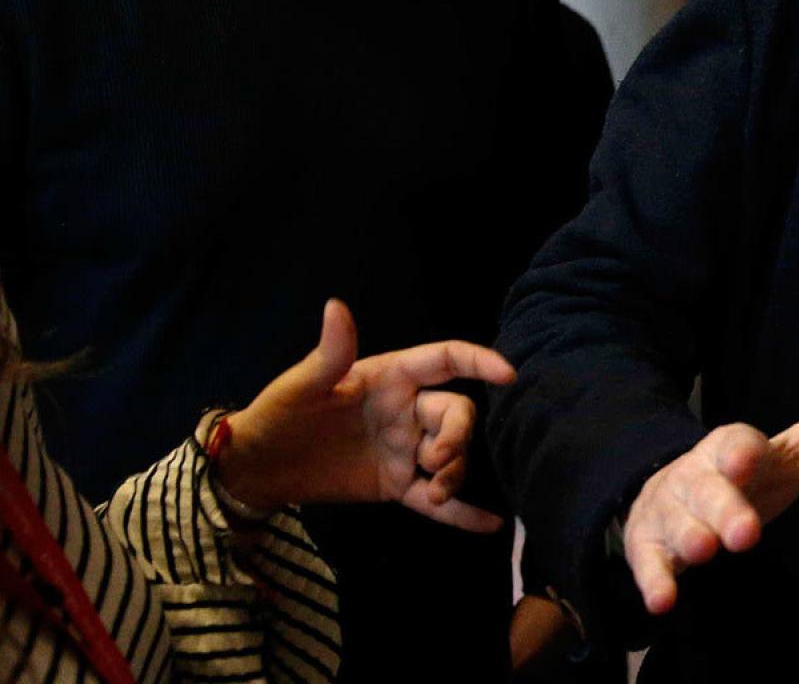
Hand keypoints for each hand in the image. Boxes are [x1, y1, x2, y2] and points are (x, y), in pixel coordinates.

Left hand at [216, 299, 516, 531]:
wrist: (258, 467)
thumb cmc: (279, 413)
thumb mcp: (302, 385)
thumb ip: (330, 353)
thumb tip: (336, 306)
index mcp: (391, 377)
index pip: (446, 360)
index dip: (479, 361)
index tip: (507, 374)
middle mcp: (407, 410)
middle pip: (458, 413)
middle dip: (459, 436)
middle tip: (434, 462)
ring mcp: (404, 449)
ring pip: (452, 455)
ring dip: (456, 472)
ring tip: (436, 492)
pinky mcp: (396, 485)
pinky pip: (437, 500)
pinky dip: (463, 512)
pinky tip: (491, 524)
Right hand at [623, 388, 798, 614]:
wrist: (674, 489)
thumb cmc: (754, 473)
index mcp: (737, 448)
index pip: (738, 442)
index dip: (742, 452)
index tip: (749, 460)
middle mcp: (700, 475)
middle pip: (709, 487)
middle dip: (724, 507)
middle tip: (744, 534)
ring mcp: (672, 510)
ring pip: (677, 521)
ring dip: (690, 535)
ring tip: (705, 551)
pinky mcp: (650, 545)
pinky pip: (649, 562)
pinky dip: (656, 579)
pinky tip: (664, 601)